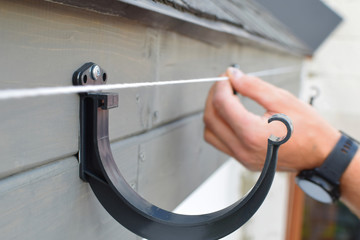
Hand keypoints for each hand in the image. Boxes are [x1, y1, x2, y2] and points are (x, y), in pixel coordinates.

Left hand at [203, 67, 339, 170]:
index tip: (228, 76)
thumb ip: (253, 86)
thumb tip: (233, 75)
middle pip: (210, 118)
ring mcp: (241, 158)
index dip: (221, 85)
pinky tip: (232, 114)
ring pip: (210, 132)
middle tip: (226, 84)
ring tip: (228, 98)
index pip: (222, 104)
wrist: (321, 155)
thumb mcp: (283, 100)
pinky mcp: (243, 160)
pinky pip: (220, 142)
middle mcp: (243, 149)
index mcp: (252, 133)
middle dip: (213, 96)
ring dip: (214, 112)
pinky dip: (220, 125)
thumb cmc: (308, 128)